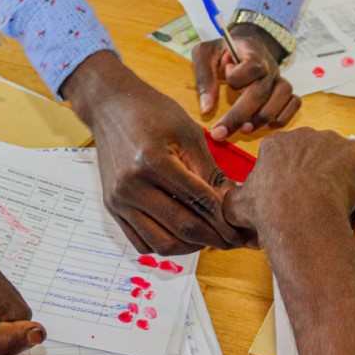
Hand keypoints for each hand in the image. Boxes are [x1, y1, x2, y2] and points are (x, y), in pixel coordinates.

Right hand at [62, 51, 243, 255]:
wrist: (109, 106)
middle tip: (236, 241)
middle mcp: (132, 186)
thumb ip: (210, 171)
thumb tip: (235, 203)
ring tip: (211, 239)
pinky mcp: (112, 207)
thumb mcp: (188, 133)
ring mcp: (119, 200)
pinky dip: (166, 245)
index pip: (200, 202)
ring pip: (162, 243)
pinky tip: (184, 237)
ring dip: (192, 247)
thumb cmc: (152, 112)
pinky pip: (141, 242)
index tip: (245, 231)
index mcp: (154, 162)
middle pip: (183, 228)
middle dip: (216, 239)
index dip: (227, 222)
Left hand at [193, 26, 299, 139]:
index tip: (225, 79)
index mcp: (251, 52)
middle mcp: (269, 66)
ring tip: (244, 130)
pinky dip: (283, 117)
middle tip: (220, 133)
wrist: (241, 47)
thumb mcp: (204, 54)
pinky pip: (295, 103)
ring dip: (263, 118)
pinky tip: (264, 126)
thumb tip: (206, 109)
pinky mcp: (284, 90)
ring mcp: (279, 78)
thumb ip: (204, 78)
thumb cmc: (221, 52)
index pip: (252, 67)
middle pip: (261, 92)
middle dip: (240, 116)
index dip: (237, 79)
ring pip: (284, 97)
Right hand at [223, 128, 354, 249]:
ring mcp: (334, 143)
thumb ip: (234, 201)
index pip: (290, 166)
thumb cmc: (267, 209)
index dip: (295, 194)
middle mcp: (306, 137)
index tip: (297, 215)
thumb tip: (229, 205)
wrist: (295, 211)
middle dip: (322, 195)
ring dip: (347, 207)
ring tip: (342, 235)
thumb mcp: (237, 206)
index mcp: (276, 145)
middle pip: (320, 169)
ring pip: (346, 179)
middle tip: (321, 224)